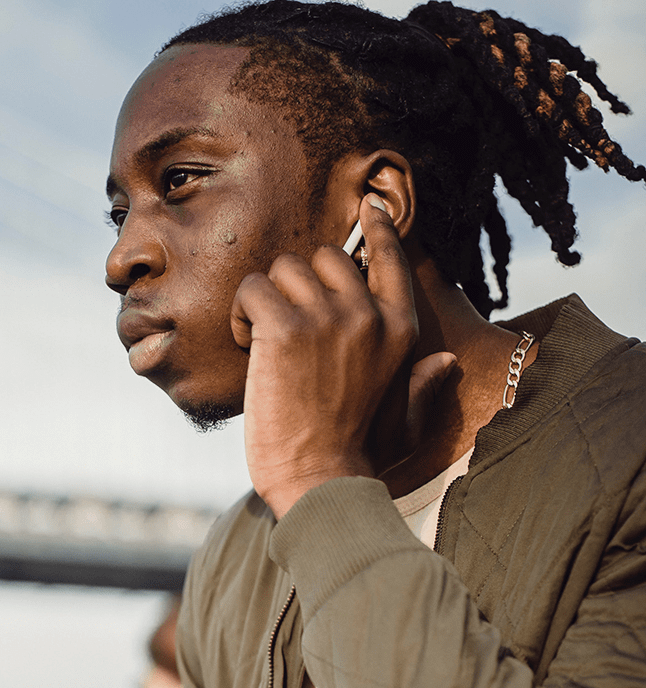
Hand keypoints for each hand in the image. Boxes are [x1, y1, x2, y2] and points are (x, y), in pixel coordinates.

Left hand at [230, 196, 454, 518]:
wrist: (321, 481)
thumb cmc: (358, 456)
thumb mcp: (405, 420)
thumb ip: (423, 385)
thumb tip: (448, 364)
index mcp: (400, 330)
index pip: (390, 259)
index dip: (378, 228)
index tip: (369, 206)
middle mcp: (368, 314)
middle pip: (326, 257)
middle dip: (299, 286)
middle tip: (285, 330)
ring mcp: (327, 317)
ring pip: (283, 269)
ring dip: (265, 301)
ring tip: (262, 346)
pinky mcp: (284, 328)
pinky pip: (251, 288)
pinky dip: (240, 314)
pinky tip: (245, 346)